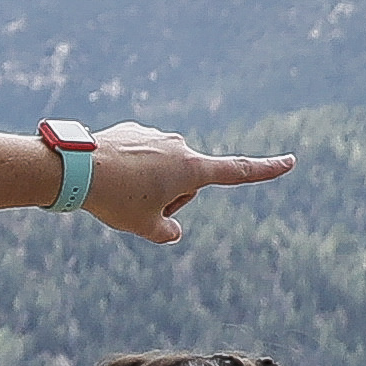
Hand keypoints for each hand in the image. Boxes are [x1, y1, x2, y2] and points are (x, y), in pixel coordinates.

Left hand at [81, 124, 295, 245]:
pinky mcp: (134, 132)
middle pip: (186, 183)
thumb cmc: (114, 199)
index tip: (290, 161)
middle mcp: (178, 146)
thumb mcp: (144, 227)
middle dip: (169, 199)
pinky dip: (129, 172)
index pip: (237, 171)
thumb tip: (172, 231)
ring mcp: (155, 136)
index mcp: (191, 168)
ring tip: (118, 192)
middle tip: (137, 208)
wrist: (75, 168)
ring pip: (161, 172)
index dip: (265, 170)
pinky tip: (109, 176)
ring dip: (147, 186)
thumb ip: (166, 233)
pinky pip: (140, 159)